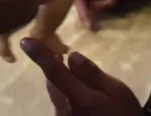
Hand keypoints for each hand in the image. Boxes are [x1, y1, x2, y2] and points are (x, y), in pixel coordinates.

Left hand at [22, 41, 144, 115]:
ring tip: (78, 79)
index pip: (55, 72)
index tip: (26, 41)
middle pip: (52, 83)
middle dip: (54, 68)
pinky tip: (80, 95)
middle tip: (61, 56)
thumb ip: (92, 74)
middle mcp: (65, 111)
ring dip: (61, 82)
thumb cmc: (124, 113)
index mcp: (79, 98)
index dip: (40, 55)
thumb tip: (72, 56)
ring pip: (55, 93)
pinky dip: (66, 94)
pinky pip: (60, 104)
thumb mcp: (117, 91)